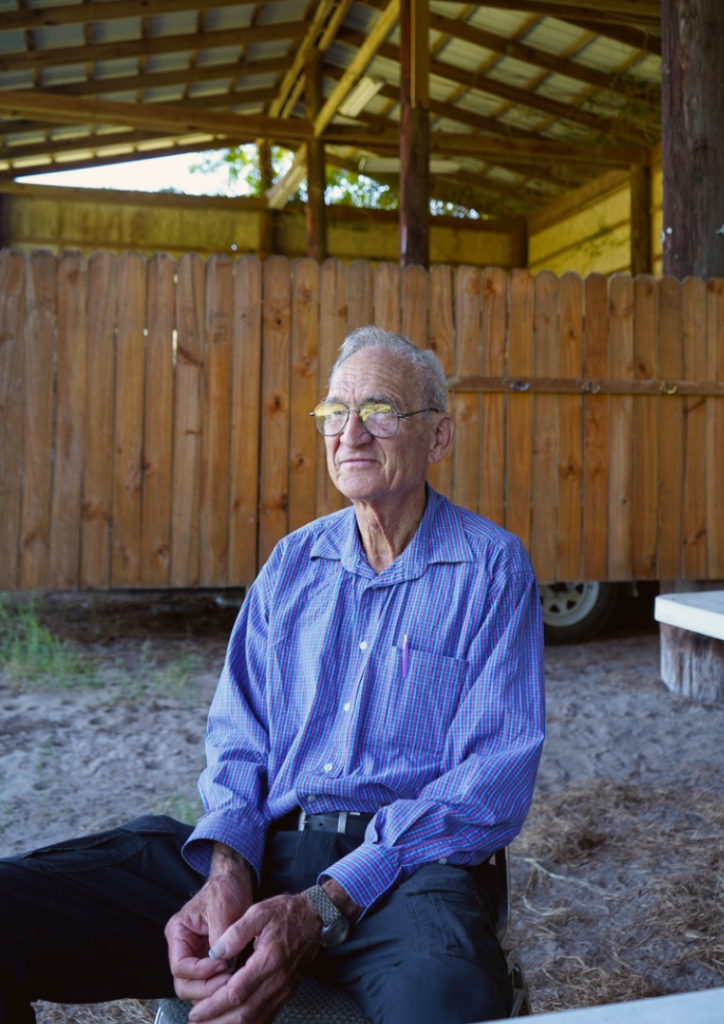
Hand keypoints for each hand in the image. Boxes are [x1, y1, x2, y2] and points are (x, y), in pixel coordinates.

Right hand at [165, 845, 254, 1005]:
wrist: (236, 881)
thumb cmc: (225, 889)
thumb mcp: (221, 908)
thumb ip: (219, 936)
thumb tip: (224, 963)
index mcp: (178, 933)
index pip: (180, 966)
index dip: (200, 972)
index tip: (223, 964)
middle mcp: (182, 948)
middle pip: (184, 984)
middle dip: (205, 988)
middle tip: (228, 982)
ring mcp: (195, 955)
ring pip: (195, 987)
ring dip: (212, 990)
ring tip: (233, 982)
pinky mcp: (209, 960)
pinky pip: (209, 981)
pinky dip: (219, 985)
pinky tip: (234, 981)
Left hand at [187, 892, 322, 1023]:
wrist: (316, 918)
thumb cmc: (286, 913)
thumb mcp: (259, 911)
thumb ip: (236, 931)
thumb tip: (215, 952)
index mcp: (269, 960)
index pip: (237, 992)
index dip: (214, 1005)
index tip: (196, 1011)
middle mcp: (278, 981)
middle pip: (245, 1013)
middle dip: (217, 1022)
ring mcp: (284, 990)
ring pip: (255, 1019)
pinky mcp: (286, 993)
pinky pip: (267, 1016)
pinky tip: (233, 1023)